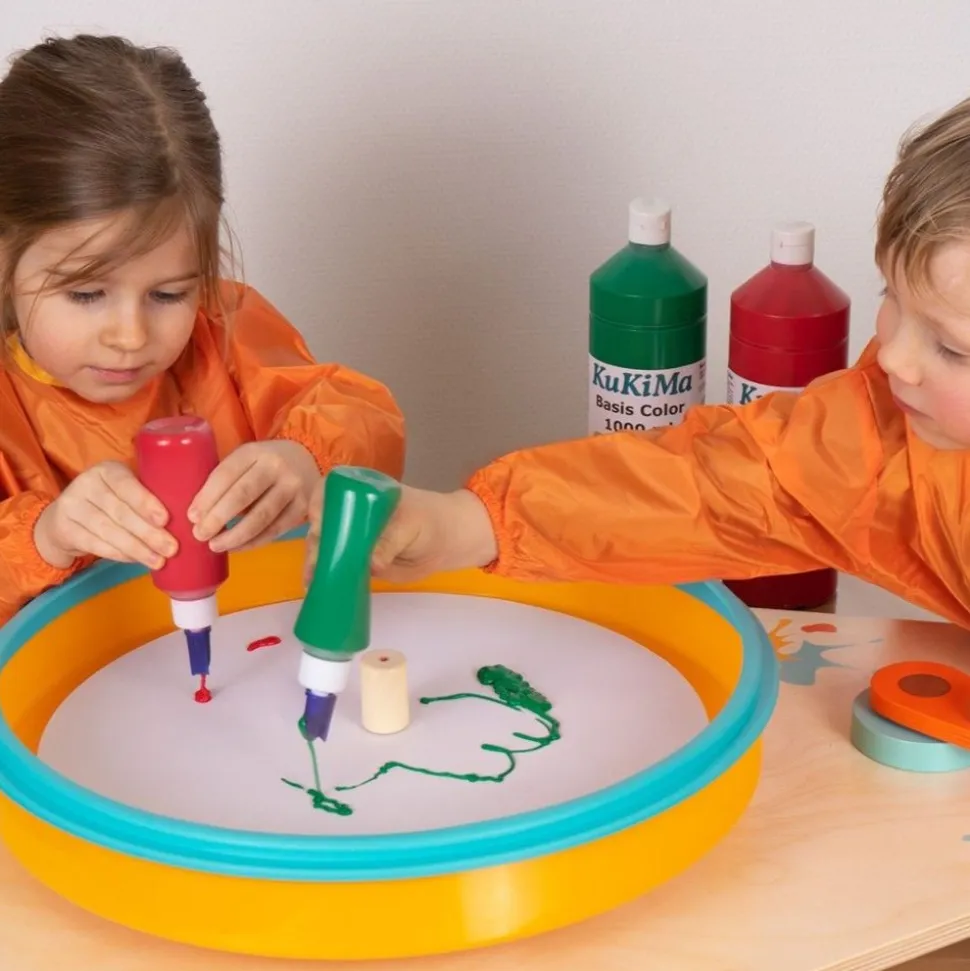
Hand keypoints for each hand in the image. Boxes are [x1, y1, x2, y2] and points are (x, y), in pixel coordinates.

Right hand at [34, 461, 174, 569]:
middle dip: (148, 533)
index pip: (126, 484)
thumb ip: (148, 496)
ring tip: (159, 561)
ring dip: (137, 548)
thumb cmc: (111, 502)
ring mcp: (71, 506)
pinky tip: (137, 560)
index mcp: (107, 470)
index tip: (165, 520)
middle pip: (120, 512)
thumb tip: (185, 519)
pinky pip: (96, 545)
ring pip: (109, 531)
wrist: (65, 517)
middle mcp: (86, 484)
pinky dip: (120, 554)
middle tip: (172, 548)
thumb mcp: (126, 490)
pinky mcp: (64, 529)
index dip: (145, 502)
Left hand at [189, 440, 320, 552]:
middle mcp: (276, 467)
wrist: (305, 460)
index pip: (227, 474)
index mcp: (255, 451)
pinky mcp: (303, 507)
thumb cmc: (263, 464)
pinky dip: (253, 542)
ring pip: (261, 516)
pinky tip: (236, 547)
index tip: (192, 517)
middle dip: (217, 518)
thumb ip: (225, 480)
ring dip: (235, 535)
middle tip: (199, 534)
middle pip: (243, 495)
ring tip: (215, 545)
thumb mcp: (245, 460)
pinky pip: (275, 529)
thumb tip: (199, 515)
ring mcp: (293, 487)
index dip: (208, 497)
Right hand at [302, 482, 497, 586]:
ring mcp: (353, 536)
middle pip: (323, 522)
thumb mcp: (411, 526)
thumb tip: (370, 564)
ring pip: (325, 546)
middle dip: (315, 542)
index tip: (317, 523)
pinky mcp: (358, 559)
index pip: (330, 490)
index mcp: (363, 492)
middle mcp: (352, 511)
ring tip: (314, 580)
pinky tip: (320, 586)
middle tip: (316, 563)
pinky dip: (328, 574)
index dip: (318, 505)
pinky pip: (339, 564)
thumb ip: (390, 542)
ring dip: (316, 562)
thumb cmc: (432, 521)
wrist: (451, 542)